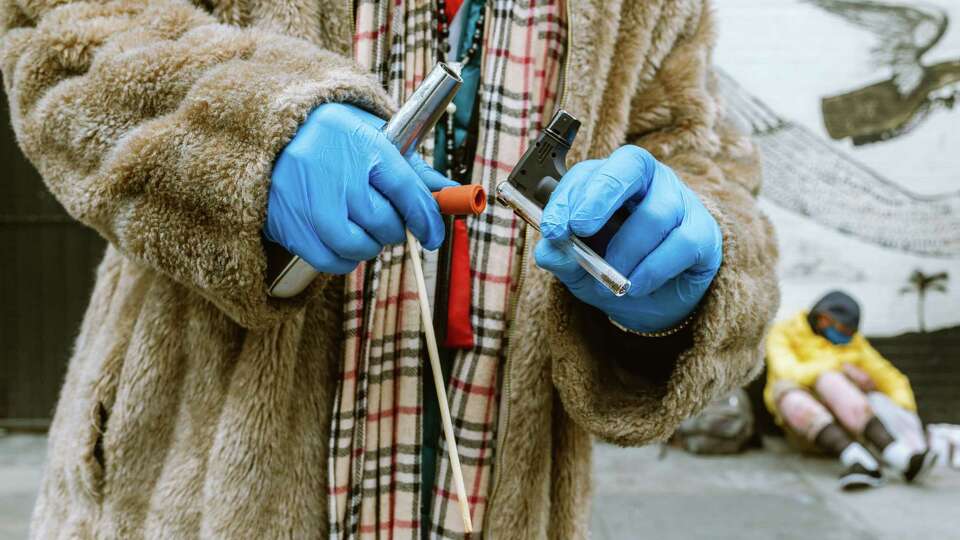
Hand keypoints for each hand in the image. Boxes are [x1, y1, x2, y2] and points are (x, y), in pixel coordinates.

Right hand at [264, 103, 455, 273]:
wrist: (272, 132)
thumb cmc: (335, 138)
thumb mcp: (376, 138)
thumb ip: (414, 170)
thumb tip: (452, 193)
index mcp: (360, 143)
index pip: (405, 189)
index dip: (425, 218)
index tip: (433, 234)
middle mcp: (332, 171)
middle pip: (382, 221)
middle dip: (394, 228)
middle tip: (389, 221)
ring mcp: (307, 200)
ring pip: (357, 245)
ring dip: (369, 245)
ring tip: (364, 228)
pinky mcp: (289, 224)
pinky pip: (329, 260)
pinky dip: (344, 259)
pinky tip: (343, 241)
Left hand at [535, 145, 721, 331]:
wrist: (657, 305)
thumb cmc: (617, 272)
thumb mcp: (581, 270)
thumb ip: (562, 258)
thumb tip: (548, 250)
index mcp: (610, 181)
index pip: (589, 171)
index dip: (569, 197)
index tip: (552, 229)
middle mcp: (648, 181)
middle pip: (631, 164)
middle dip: (601, 195)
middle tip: (579, 228)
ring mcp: (680, 201)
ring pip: (655, 213)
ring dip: (626, 251)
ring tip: (613, 280)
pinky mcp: (704, 231)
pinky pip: (681, 242)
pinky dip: (653, 269)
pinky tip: (637, 285)